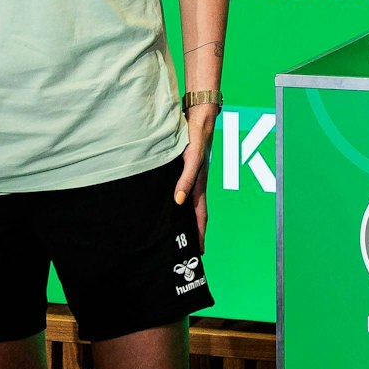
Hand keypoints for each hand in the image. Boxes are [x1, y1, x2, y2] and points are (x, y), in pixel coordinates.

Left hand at [177, 104, 218, 239]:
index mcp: (200, 185)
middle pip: (194, 212)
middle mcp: (196, 183)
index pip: (200, 215)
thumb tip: (178, 202)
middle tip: (185, 248)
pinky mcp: (182, 169)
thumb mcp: (192, 159)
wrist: (198, 116)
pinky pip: (180, 190)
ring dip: (183, 217)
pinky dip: (176, 201)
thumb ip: (186, 179)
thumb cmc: (197, 137)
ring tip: (174, 231)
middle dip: (192, 231)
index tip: (199, 251)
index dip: (199, 233)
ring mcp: (189, 176)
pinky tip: (167, 203)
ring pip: (186, 202)